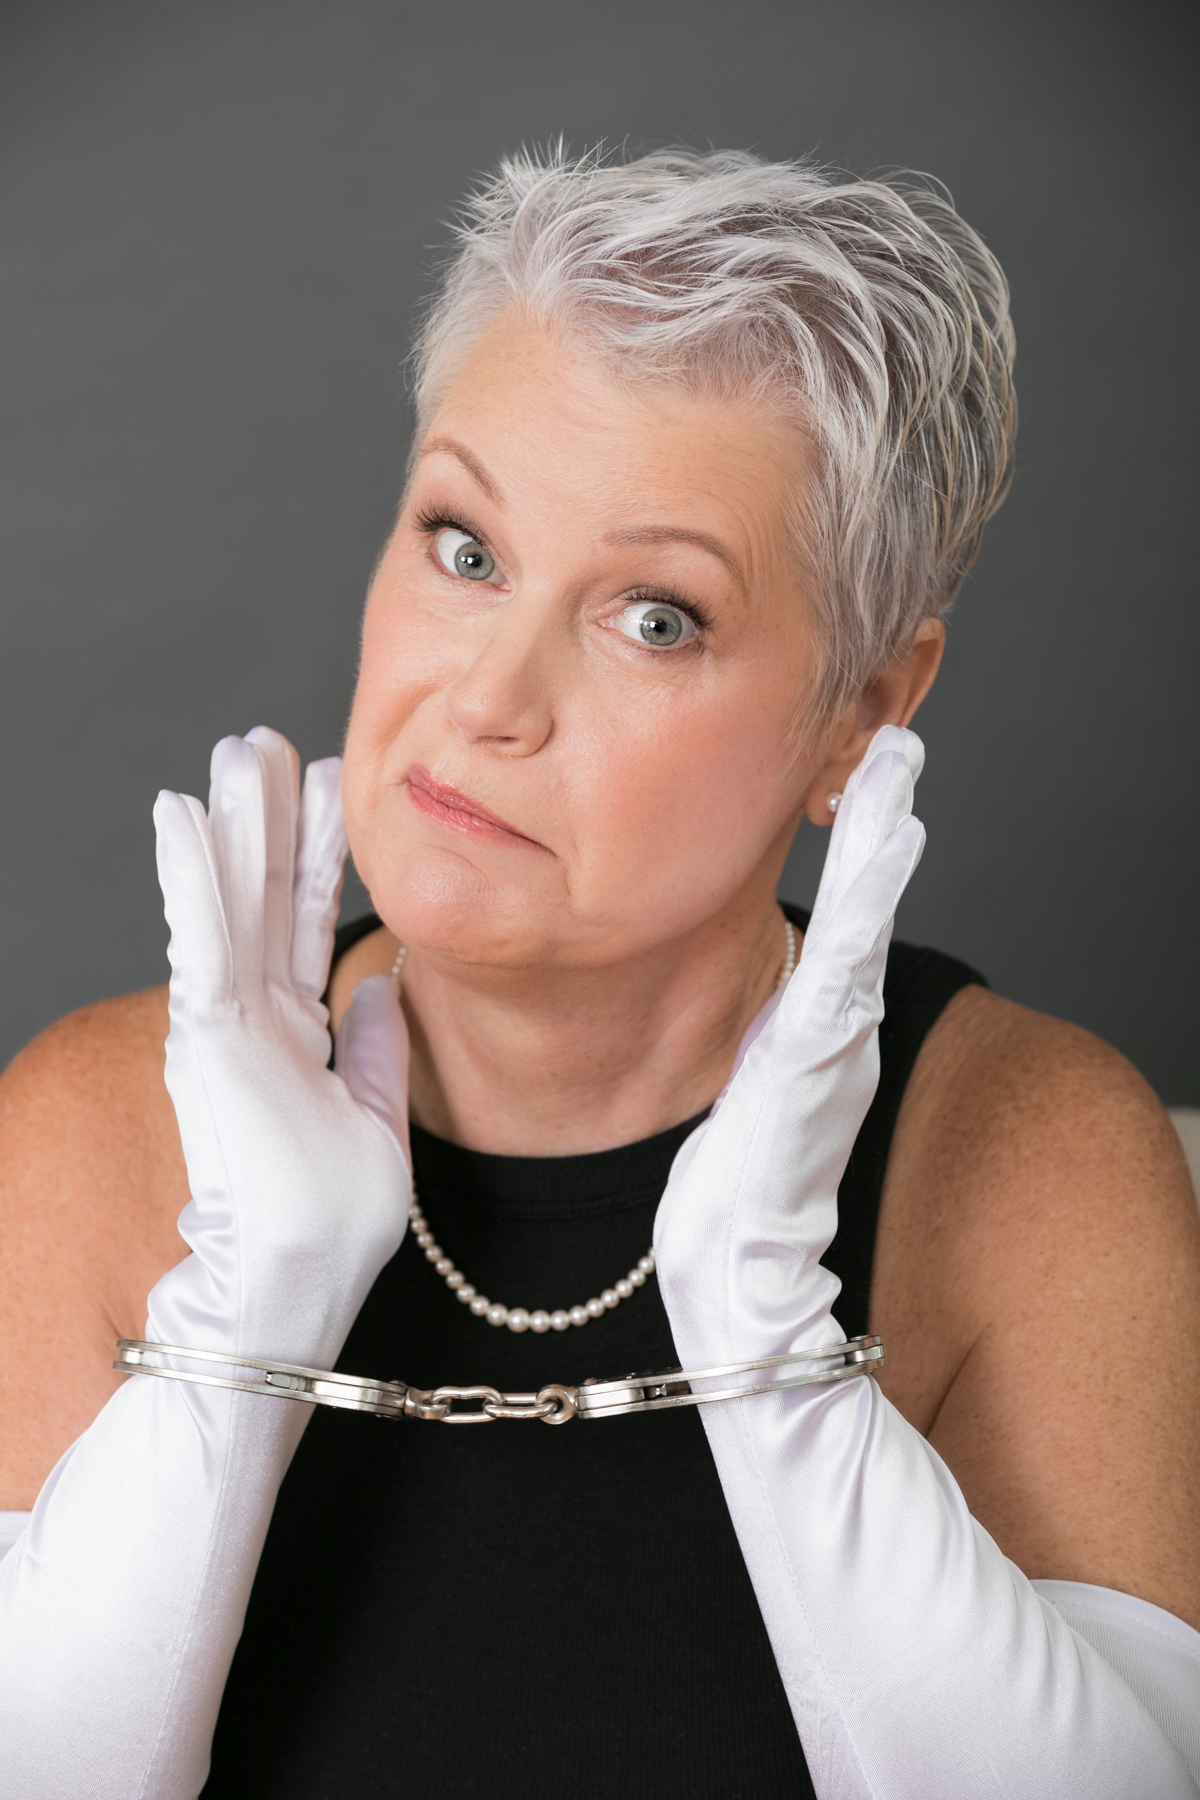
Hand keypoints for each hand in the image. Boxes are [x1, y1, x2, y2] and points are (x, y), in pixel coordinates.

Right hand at [150, 726, 410, 1368]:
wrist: (298, 1284)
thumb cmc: (333, 1223)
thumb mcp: (378, 1121)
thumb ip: (379, 1052)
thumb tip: (387, 986)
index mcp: (296, 1035)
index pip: (308, 924)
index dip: (318, 854)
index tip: (332, 784)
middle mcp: (256, 1018)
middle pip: (263, 893)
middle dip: (268, 815)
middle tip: (265, 739)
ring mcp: (228, 1024)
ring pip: (229, 899)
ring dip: (229, 821)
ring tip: (231, 750)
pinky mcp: (208, 1036)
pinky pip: (199, 939)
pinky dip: (187, 876)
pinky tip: (177, 815)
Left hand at [655, 724, 925, 1368]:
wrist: (741, 1286)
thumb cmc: (732, 1203)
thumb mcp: (738, 1110)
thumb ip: (747, 1058)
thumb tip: (719, 1019)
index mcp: (803, 1032)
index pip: (832, 921)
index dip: (855, 851)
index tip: (862, 777)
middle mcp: (829, 1029)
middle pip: (859, 908)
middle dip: (881, 825)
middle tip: (895, 743)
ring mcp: (829, 1042)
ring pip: (858, 923)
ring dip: (880, 844)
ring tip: (894, 767)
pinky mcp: (815, 1060)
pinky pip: (841, 965)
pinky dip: (866, 902)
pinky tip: (883, 846)